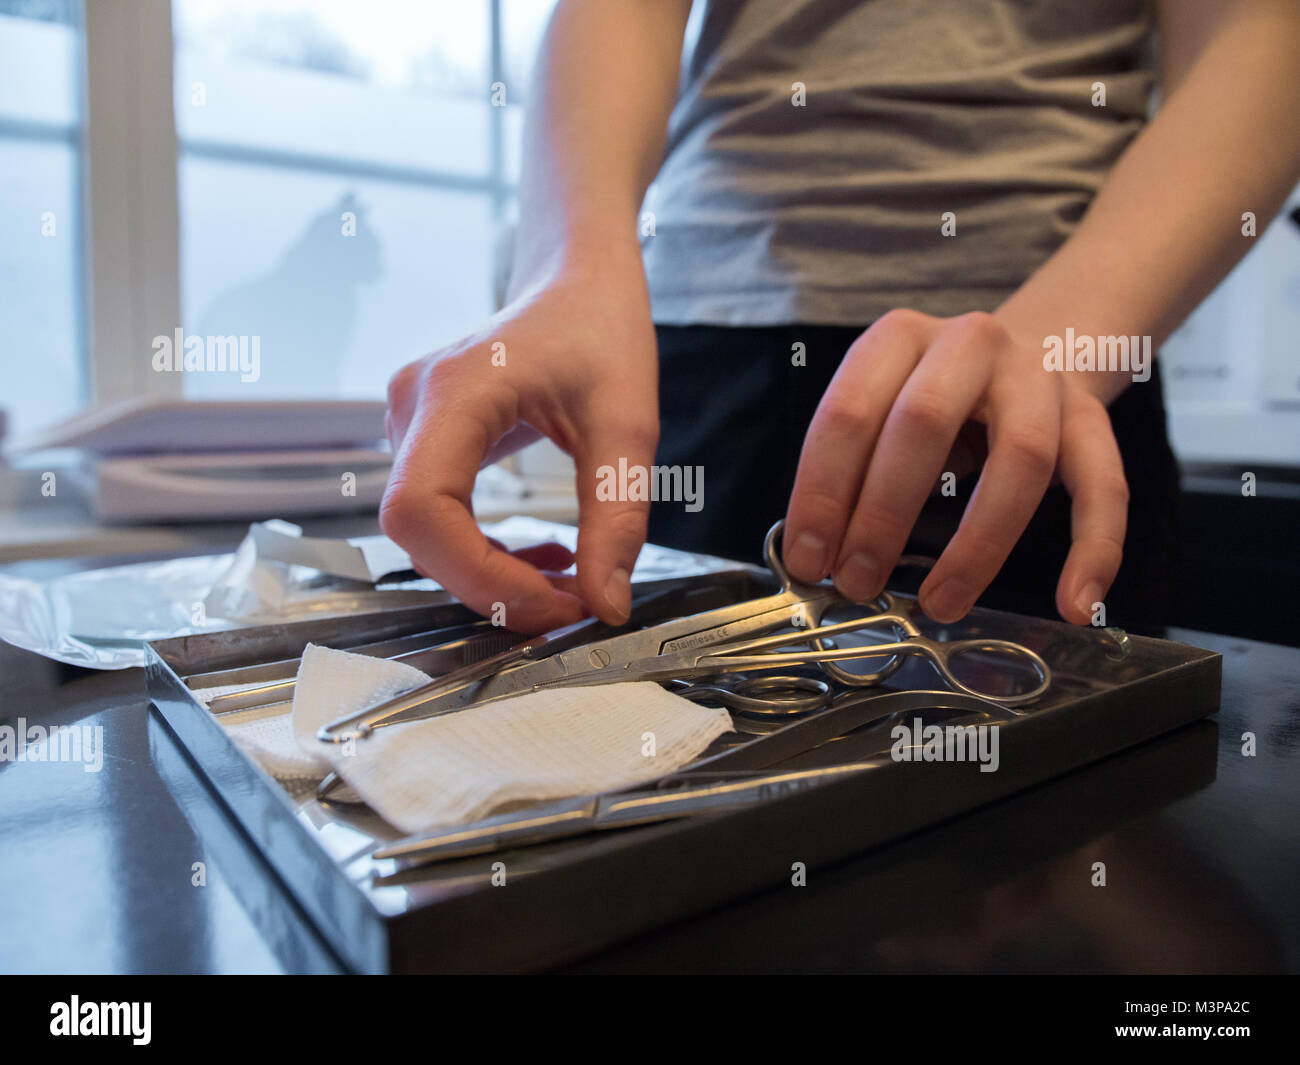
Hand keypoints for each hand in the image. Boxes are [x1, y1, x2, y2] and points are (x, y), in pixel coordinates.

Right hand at [380, 269, 659, 632]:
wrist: (577, 277)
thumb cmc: (601, 327)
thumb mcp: (627, 425)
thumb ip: (616, 518)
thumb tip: (607, 606)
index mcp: (454, 392)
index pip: (422, 511)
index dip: (479, 577)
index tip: (557, 603)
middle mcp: (412, 407)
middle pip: (420, 534)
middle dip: (494, 587)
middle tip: (574, 606)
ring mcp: (410, 423)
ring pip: (428, 534)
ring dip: (493, 575)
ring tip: (570, 583)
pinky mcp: (425, 439)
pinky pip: (440, 517)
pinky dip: (488, 553)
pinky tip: (545, 557)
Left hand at [783, 310, 1127, 624]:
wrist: (1028, 346)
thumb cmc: (931, 396)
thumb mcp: (880, 409)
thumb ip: (850, 469)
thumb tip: (819, 555)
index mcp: (899, 338)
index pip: (849, 412)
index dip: (823, 491)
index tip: (809, 559)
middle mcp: (971, 344)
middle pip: (924, 423)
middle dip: (883, 514)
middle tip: (859, 581)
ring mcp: (1039, 377)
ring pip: (1021, 459)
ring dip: (976, 546)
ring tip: (941, 604)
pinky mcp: (1091, 416)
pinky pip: (1105, 487)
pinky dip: (1095, 551)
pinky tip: (1076, 605)